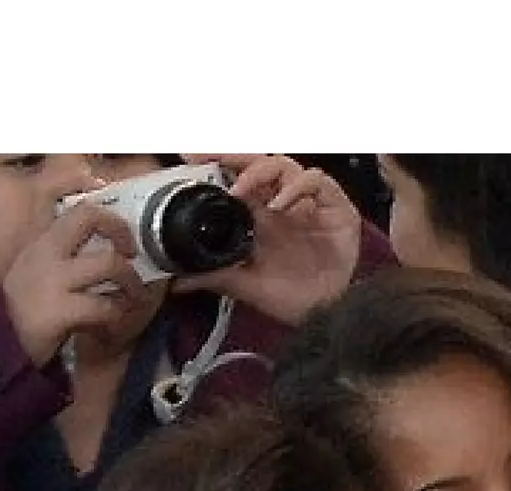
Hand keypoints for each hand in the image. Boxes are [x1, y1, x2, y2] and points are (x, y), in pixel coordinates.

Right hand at [0, 202, 149, 365]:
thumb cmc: (27, 312)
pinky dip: (117, 315)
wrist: (0, 346)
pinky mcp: (59, 310)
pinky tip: (112, 325)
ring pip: (108, 263)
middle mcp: (44, 254)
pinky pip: (104, 306)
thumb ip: (67, 260)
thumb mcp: (40, 275)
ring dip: (130, 281)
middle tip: (133, 258)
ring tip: (133, 297)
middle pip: (89, 219)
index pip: (78, 211)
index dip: (109, 218)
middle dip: (121, 233)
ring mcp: (51, 281)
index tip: (124, 239)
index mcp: (41, 244)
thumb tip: (110, 252)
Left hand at [172, 154, 363, 324]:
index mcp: (259, 216)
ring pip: (282, 165)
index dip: (216, 164)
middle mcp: (282, 204)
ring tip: (241, 191)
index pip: (236, 178)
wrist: (326, 315)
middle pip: (256, 163)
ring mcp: (307, 203)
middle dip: (231, 156)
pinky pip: (316, 181)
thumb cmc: (291, 296)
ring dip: (258, 171)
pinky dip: (297, 187)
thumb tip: (176, 281)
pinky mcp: (334, 206)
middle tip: (207, 157)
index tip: (189, 158)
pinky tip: (281, 205)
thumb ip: (214, 276)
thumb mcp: (244, 285)